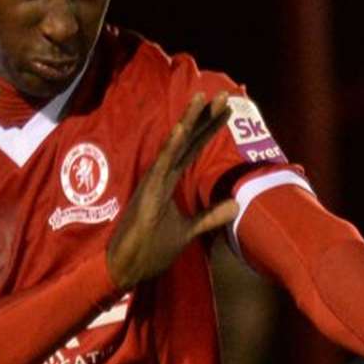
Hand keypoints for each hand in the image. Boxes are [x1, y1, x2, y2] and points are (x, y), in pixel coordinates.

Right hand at [107, 93, 237, 289]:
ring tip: (203, 98)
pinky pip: (161, 166)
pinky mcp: (148, 194)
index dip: (209, 129)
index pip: (193, 149)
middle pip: (188, 142)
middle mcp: (162, 175)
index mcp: (169, 180)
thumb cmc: (151, 249)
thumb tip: (236, 205)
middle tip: (223, 95)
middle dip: (205, 118)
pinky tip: (182, 128)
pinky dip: (171, 146)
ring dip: (189, 122)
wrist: (126, 268)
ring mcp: (154, 182)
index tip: (225, 108)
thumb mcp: (188, 231)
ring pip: (175, 146)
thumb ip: (210, 216)